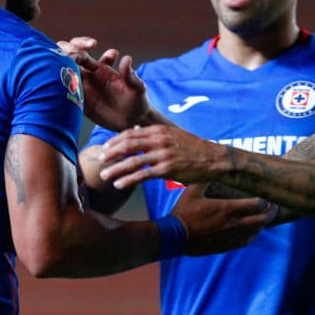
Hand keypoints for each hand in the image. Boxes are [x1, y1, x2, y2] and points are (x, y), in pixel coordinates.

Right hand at [56, 36, 151, 130]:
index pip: (82, 51)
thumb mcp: (137, 87)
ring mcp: (81, 90)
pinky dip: (60, 89)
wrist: (133, 121)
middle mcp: (87, 76)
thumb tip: (126, 59)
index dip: (81, 44)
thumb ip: (130, 75)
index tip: (91, 45)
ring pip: (62, 75)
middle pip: (67, 59)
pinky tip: (61, 89)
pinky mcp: (79, 103)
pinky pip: (64, 94)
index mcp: (99, 68)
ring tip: (67, 72)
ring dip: (60, 70)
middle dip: (66, 51)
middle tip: (72, 53)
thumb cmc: (137, 101)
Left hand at [99, 124, 223, 189]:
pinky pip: (143, 175)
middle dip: (111, 153)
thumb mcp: (173, 134)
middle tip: (100, 160)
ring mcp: (163, 155)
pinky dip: (128, 180)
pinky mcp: (167, 170)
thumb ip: (153, 133)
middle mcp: (159, 140)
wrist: (214, 158)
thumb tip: (136, 130)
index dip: (115, 141)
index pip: (130, 134)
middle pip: (128, 145)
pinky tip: (119, 185)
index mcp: (159, 130)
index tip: (105, 148)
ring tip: (105, 175)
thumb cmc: (193, 147)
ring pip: (132, 162)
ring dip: (116, 169)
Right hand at [171, 183, 275, 255]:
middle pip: (261, 219)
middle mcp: (233, 223)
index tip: (267, 197)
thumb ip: (204, 180)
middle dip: (270, 212)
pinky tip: (253, 232)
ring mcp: (231, 236)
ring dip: (262, 224)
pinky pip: (246, 241)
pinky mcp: (226, 246)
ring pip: (255, 231)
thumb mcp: (192, 191)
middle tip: (274, 208)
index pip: (256, 204)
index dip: (264, 201)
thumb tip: (211, 170)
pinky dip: (253, 235)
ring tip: (265, 218)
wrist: (176, 236)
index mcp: (227, 208)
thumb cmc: (184, 212)